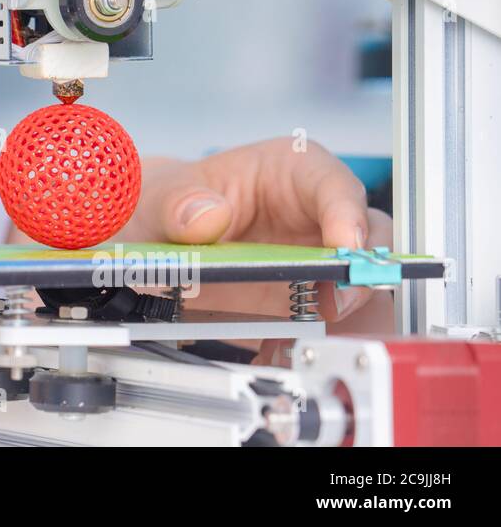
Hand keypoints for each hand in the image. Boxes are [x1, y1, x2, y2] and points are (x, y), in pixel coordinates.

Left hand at [124, 138, 394, 331]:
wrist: (156, 238)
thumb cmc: (174, 201)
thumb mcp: (164, 196)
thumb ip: (179, 203)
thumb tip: (208, 216)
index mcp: (292, 172)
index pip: (336, 186)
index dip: (348, 216)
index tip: (344, 248)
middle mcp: (316, 215)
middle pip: (368, 240)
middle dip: (360, 273)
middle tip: (336, 302)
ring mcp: (316, 261)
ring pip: (360, 286)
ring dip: (345, 316)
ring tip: (305, 337)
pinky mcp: (306, 301)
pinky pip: (326, 325)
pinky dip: (308, 344)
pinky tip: (274, 353)